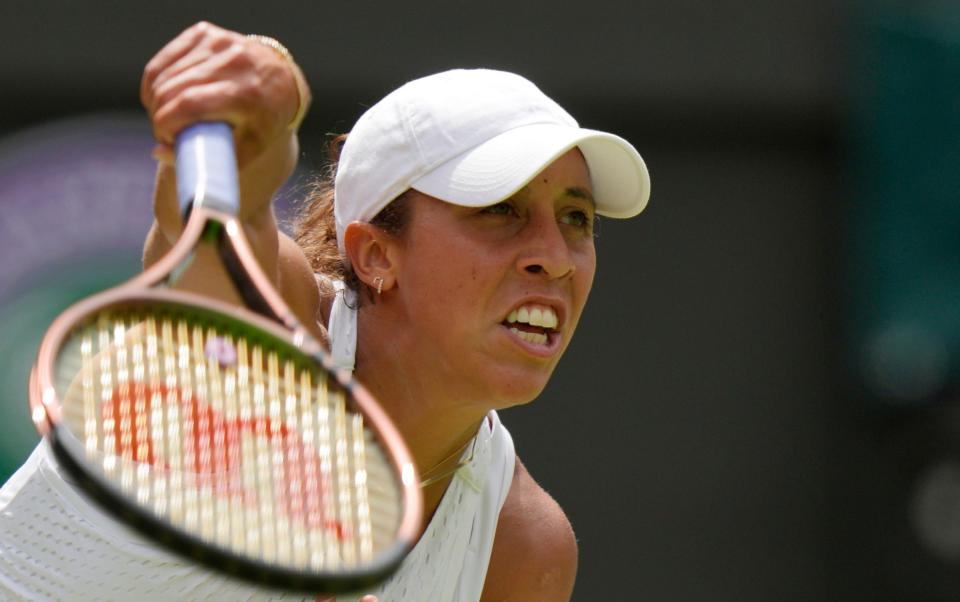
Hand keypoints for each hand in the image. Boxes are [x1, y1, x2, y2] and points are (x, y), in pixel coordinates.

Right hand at [141, 21, 306, 166]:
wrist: (281, 81)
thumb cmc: (263, 121)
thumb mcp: (250, 148)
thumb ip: (210, 160)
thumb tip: (158, 152)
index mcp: (247, 94)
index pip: (190, 104)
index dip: (166, 123)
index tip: (165, 139)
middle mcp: (234, 62)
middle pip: (173, 89)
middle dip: (158, 115)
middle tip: (164, 132)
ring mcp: (219, 43)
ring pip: (165, 73)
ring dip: (154, 99)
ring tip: (164, 117)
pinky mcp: (205, 33)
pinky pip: (165, 58)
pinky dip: (156, 80)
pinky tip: (161, 96)